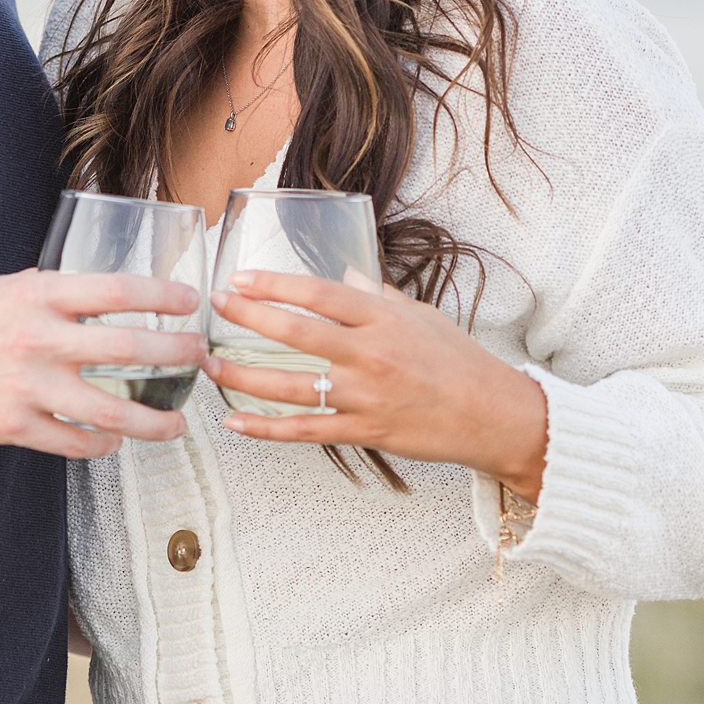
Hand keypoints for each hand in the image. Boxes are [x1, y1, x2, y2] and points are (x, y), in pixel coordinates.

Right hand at [0, 270, 202, 459]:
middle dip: (176, 356)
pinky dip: (100, 445)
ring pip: (111, 411)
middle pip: (129, 351)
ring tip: (176, 424)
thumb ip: (42, 289)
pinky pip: (72, 442)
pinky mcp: (13, 426)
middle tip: (201, 358)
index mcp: (37, 294)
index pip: (118, 291)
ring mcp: (28, 387)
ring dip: (154, 420)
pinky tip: (113, 442)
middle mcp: (39, 339)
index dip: (162, 296)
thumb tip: (82, 291)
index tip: (190, 301)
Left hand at [205, 271, 547, 501]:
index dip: (275, 284)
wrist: (495, 415)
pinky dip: (265, 428)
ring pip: (291, 386)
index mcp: (383, 319)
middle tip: (214, 305)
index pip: (319, 293)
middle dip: (249, 317)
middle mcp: (371, 355)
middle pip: (297, 334)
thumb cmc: (460, 361)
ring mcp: (366, 397)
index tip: (241, 278)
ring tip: (208, 362)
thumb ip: (377, 295)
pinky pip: (304, 431)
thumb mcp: (421, 315)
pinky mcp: (365, 432)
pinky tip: (234, 421)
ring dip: (242, 376)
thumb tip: (342, 271)